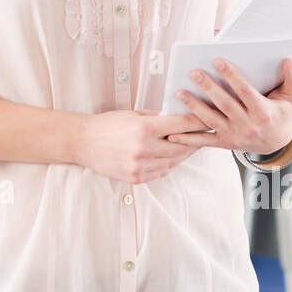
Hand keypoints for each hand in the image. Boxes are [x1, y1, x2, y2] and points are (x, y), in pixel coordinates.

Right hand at [75, 109, 217, 183]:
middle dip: (195, 139)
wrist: (83, 142)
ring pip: (174, 161)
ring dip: (185, 153)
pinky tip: (175, 157)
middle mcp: (144, 149)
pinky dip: (171, 164)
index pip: (181, 125)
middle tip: (205, 134)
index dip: (198, 122)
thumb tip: (178, 118)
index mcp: (144, 129)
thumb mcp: (132, 114)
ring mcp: (140, 166)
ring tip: (192, 146)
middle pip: (181, 145)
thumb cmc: (106, 125)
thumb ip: (156, 118)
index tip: (208, 118)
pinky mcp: (136, 177)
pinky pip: (162, 171)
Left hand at [165, 57, 291, 155]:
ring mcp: (235, 136)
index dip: (231, 75)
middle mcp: (248, 125)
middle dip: (208, 87)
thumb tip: (289, 60)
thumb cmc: (282, 113)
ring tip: (180, 92)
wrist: (277, 143)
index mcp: (263, 112)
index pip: (245, 91)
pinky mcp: (224, 143)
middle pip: (225, 104)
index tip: (217, 60)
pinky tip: (172, 134)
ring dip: (194, 106)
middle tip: (193, 72)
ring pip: (211, 120)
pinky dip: (187, 139)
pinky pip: (204, 141)